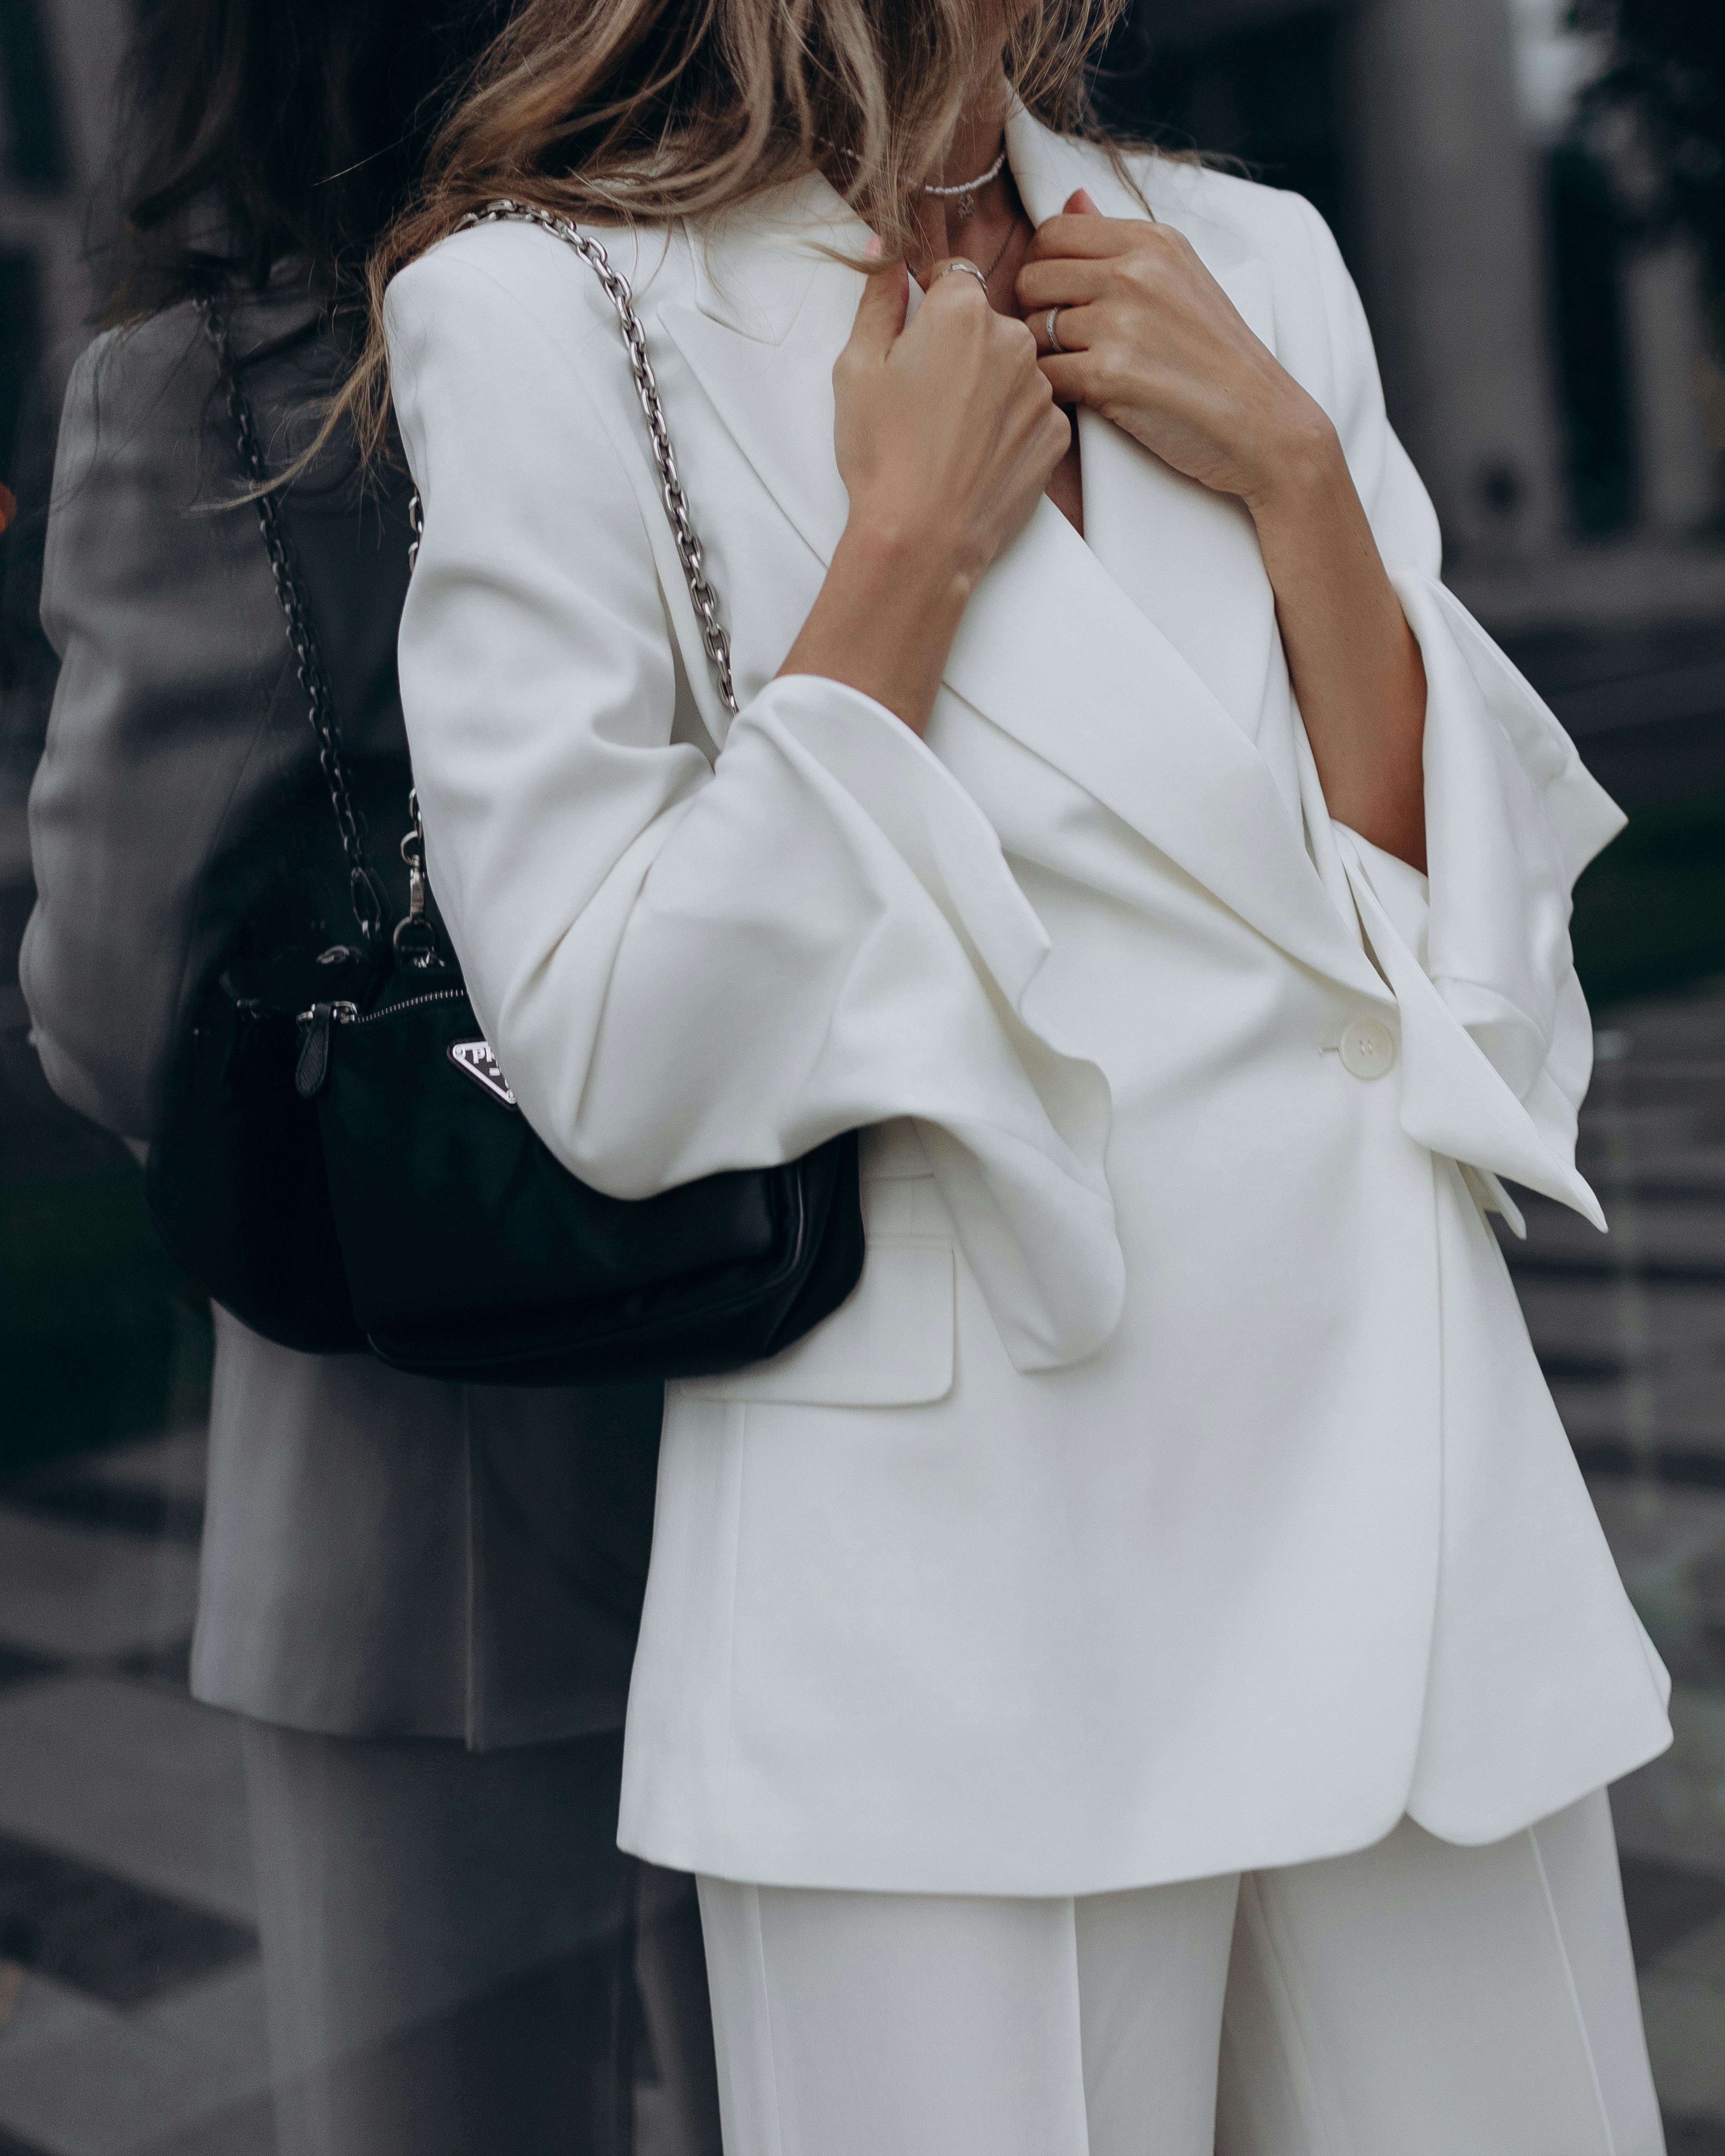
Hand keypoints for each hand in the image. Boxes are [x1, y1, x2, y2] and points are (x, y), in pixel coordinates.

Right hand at [834, 257, 1069, 594]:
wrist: (922, 539)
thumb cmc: (883, 455)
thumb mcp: (857, 367)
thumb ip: (877, 299)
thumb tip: (884, 250)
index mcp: (963, 311)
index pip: (954, 278)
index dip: (931, 307)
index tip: (917, 340)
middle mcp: (1014, 339)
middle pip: (986, 323)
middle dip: (960, 347)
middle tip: (926, 399)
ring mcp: (1041, 388)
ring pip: (1011, 368)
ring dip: (986, 387)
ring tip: (950, 435)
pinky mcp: (1055, 433)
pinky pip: (1030, 412)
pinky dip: (1007, 426)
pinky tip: (976, 456)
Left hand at [1016, 191, 1337, 516]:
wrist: (1262, 421)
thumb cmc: (1219, 358)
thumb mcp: (1180, 279)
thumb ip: (1122, 245)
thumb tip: (1073, 198)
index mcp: (1151, 242)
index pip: (1053, 232)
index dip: (1043, 267)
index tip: (1060, 298)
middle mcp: (1134, 273)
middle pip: (1033, 278)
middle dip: (1037, 312)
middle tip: (1066, 342)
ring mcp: (1121, 324)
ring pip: (1033, 331)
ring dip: (1047, 357)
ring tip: (1085, 372)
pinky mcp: (1110, 377)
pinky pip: (1046, 377)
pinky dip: (1056, 394)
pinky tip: (1086, 399)